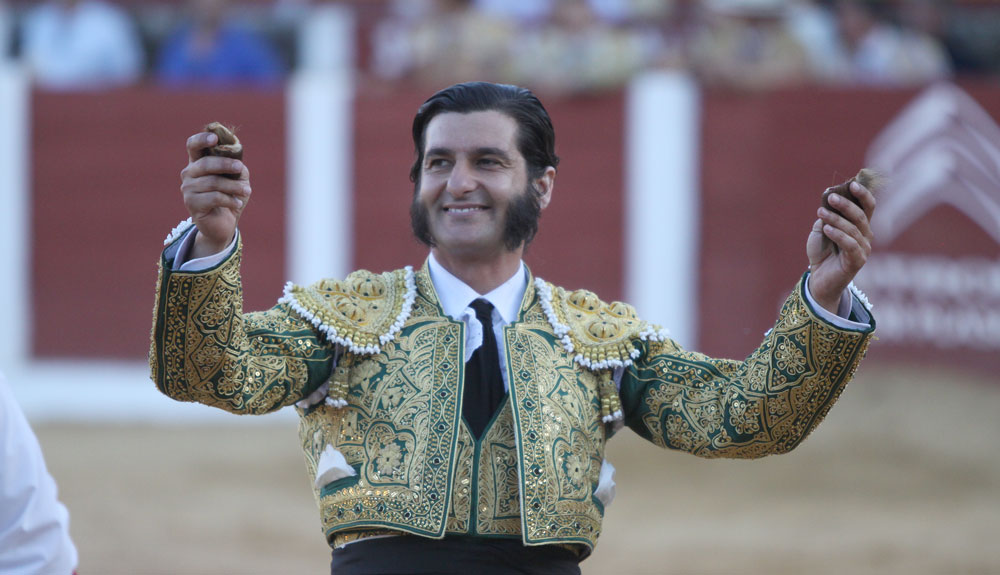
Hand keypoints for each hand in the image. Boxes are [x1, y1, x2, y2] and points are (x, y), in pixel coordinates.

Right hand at [180, 131, 250, 258]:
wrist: (224, 224)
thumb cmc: (230, 197)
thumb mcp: (237, 179)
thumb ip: (237, 167)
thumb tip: (237, 161)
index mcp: (198, 163)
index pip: (193, 145)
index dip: (202, 139)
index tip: (214, 138)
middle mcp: (189, 173)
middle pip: (205, 163)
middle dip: (225, 164)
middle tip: (240, 168)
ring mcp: (188, 189)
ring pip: (212, 182)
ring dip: (233, 186)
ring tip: (247, 191)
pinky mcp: (192, 204)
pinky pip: (213, 197)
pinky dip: (229, 199)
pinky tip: (238, 203)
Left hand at [806, 180, 875, 312]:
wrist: (818, 279)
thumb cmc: (822, 252)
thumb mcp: (821, 229)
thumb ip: (827, 215)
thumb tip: (828, 197)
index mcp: (860, 226)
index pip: (868, 206)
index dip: (863, 194)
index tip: (852, 184)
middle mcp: (866, 236)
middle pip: (861, 215)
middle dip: (845, 204)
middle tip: (830, 197)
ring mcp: (864, 249)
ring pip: (852, 228)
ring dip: (835, 219)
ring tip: (821, 213)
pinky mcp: (858, 261)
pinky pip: (850, 244)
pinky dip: (838, 234)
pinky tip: (826, 229)